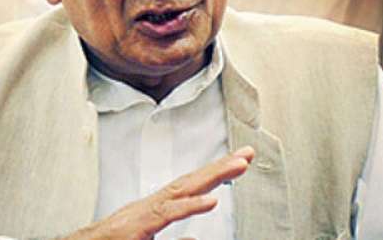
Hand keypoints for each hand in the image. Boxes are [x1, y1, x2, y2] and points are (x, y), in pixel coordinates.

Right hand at [66, 146, 254, 239]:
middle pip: (189, 181)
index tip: (238, 163)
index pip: (188, 188)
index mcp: (153, 211)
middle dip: (219, 167)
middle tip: (247, 154)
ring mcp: (141, 214)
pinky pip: (165, 215)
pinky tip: (210, 201)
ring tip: (237, 167)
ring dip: (211, 177)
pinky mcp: (135, 228)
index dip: (214, 174)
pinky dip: (188, 207)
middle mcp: (148, 206)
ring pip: (180, 190)